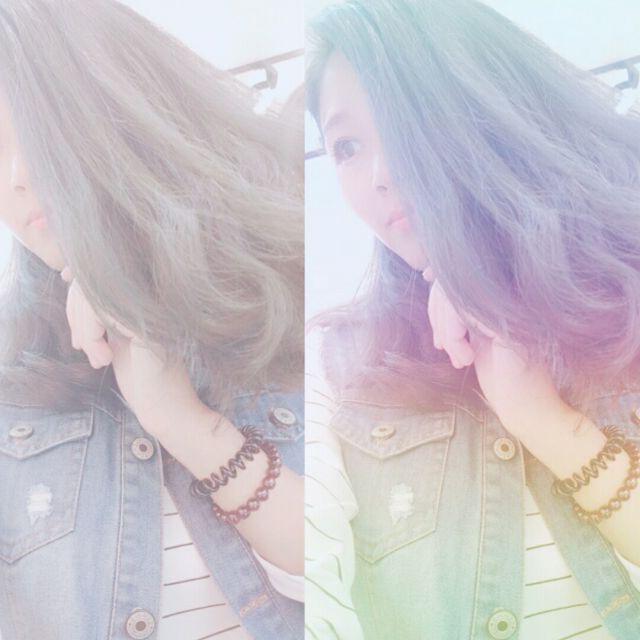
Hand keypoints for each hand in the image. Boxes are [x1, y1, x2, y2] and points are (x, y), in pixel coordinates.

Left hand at [62, 267, 205, 435]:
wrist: (166, 409)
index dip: (79, 301)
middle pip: (95, 278)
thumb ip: (104, 311)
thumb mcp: (117, 337)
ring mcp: (152, 308)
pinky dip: (90, 335)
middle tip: (81, 347)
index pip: (101, 276)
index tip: (81, 337)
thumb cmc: (142, 379)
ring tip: (94, 357)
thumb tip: (73, 284)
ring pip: (95, 293)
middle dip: (76, 313)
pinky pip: (101, 310)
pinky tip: (103, 359)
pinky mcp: (146, 323)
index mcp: (147, 298)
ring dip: (83, 327)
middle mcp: (153, 297)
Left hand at [425, 272, 565, 435]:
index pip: (458, 275)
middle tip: (441, 346)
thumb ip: (462, 307)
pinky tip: (465, 359)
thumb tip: (434, 283)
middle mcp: (511, 291)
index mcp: (504, 293)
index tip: (441, 338)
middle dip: (437, 313)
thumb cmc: (500, 375)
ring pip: (455, 291)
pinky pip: (461, 308)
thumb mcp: (474, 332)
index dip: (439, 303)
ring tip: (456, 357)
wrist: (523, 407)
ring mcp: (513, 302)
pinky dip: (452, 334)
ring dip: (445, 328)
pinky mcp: (508, 319)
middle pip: (454, 277)